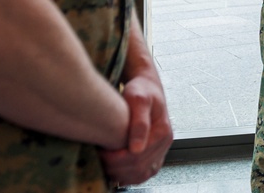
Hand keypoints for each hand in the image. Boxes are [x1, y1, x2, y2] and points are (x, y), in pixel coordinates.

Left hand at [99, 70, 173, 185]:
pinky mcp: (154, 154)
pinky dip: (128, 176)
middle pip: (138, 168)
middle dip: (115, 166)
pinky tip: (115, 168)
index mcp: (163, 132)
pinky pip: (142, 174)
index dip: (116, 159)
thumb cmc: (142, 90)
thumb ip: (139, 122)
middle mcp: (164, 144)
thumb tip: (137, 148)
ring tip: (105, 162)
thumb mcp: (139, 99)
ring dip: (120, 174)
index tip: (101, 150)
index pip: (137, 157)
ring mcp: (160, 150)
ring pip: (140, 174)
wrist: (147, 87)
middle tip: (99, 156)